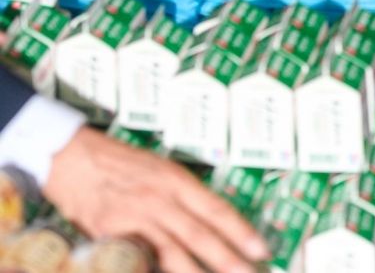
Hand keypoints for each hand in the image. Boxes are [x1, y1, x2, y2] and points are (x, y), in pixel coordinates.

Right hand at [44, 126, 268, 272]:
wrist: (71, 156)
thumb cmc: (115, 160)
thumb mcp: (156, 168)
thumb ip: (178, 195)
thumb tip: (205, 222)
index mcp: (174, 178)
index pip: (215, 208)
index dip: (240, 231)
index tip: (261, 249)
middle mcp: (159, 197)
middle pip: (199, 233)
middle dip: (227, 258)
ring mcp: (135, 217)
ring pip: (173, 251)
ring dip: (196, 271)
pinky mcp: (111, 234)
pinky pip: (138, 259)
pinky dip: (152, 270)